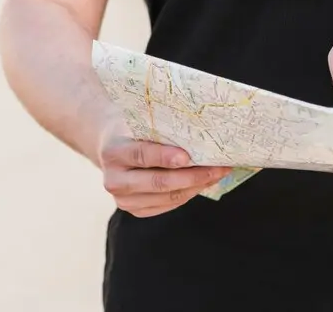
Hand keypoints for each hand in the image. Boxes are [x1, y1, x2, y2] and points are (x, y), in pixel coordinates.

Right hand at [96, 120, 230, 217]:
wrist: (114, 148)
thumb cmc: (135, 130)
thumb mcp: (141, 122)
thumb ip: (161, 128)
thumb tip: (201, 128)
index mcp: (113, 152)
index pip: (141, 155)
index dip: (164, 157)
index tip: (188, 157)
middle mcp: (114, 180)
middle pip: (157, 182)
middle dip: (192, 176)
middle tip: (218, 167)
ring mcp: (123, 199)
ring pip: (166, 197)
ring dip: (196, 186)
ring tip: (218, 173)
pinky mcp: (135, 210)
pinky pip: (168, 205)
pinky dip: (189, 194)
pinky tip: (205, 182)